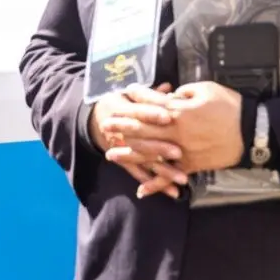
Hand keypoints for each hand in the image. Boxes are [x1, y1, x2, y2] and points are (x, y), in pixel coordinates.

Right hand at [93, 83, 186, 199]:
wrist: (97, 119)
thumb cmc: (121, 104)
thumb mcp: (130, 95)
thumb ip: (149, 94)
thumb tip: (169, 88)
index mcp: (121, 110)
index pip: (137, 111)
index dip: (151, 114)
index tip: (168, 117)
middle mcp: (121, 131)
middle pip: (141, 139)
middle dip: (160, 147)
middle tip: (179, 152)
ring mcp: (122, 148)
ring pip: (143, 160)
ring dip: (163, 170)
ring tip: (182, 178)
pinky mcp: (125, 161)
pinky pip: (140, 174)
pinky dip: (155, 184)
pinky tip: (172, 192)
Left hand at [102, 81, 243, 187]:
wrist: (252, 132)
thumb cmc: (230, 107)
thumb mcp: (206, 89)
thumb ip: (183, 92)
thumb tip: (169, 96)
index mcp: (178, 112)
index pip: (151, 103)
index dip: (137, 96)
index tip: (125, 91)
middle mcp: (175, 133)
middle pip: (143, 130)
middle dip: (122, 127)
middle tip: (105, 125)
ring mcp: (181, 152)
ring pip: (150, 154)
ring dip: (129, 155)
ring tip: (110, 155)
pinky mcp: (191, 165)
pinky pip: (170, 176)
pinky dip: (156, 185)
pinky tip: (141, 190)